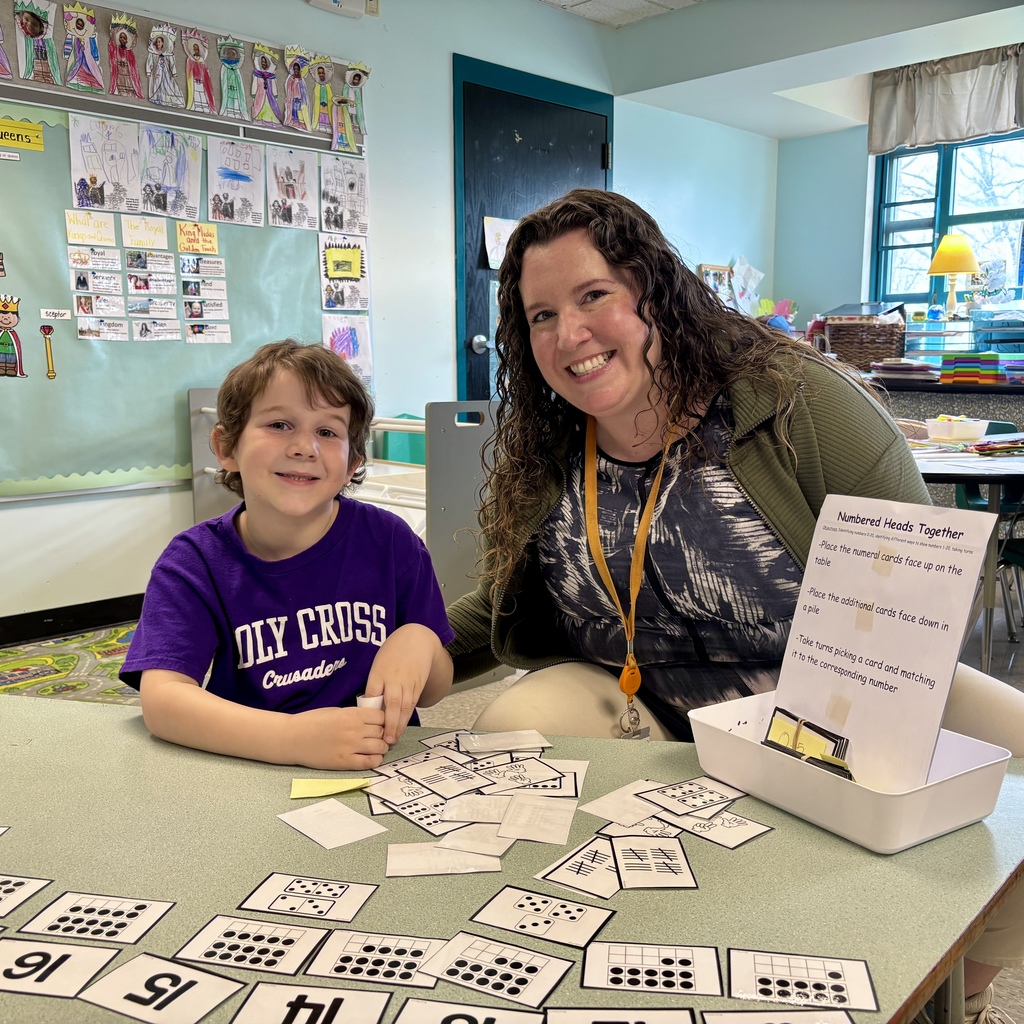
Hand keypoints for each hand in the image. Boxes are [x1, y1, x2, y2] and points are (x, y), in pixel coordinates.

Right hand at [290, 706, 387, 769]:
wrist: (293, 738)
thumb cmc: (312, 721)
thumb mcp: (336, 711)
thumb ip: (355, 715)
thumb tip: (372, 720)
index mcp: (352, 714)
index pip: (381, 717)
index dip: (382, 720)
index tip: (379, 724)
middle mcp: (354, 730)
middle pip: (382, 732)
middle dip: (382, 734)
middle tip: (377, 737)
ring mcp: (350, 747)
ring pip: (380, 747)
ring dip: (381, 748)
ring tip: (375, 748)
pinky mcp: (345, 762)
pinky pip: (370, 762)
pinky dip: (375, 760)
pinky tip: (372, 757)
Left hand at [364, 624, 442, 745]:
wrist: (417, 639)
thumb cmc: (393, 652)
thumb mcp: (379, 663)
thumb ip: (375, 683)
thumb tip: (369, 705)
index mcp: (380, 671)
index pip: (373, 692)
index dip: (371, 709)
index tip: (367, 724)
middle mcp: (395, 677)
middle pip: (392, 703)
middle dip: (389, 723)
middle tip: (385, 739)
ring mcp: (408, 681)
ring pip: (404, 706)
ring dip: (400, 723)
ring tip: (394, 737)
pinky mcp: (418, 684)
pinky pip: (412, 702)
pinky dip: (407, 716)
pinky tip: (403, 726)